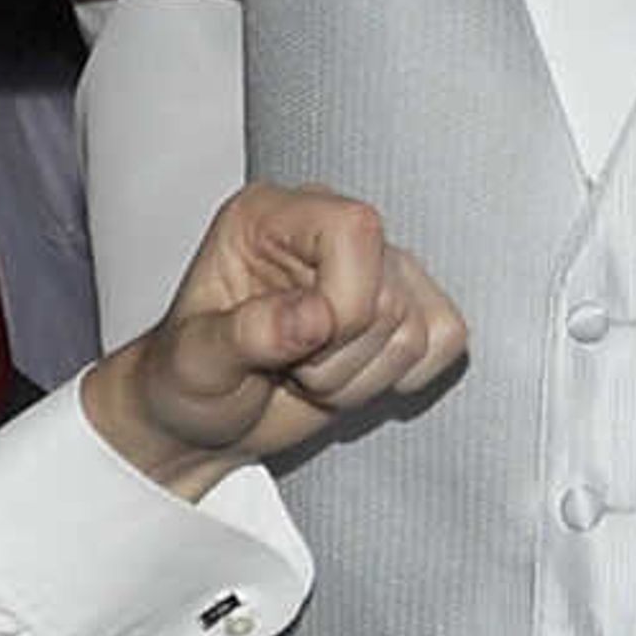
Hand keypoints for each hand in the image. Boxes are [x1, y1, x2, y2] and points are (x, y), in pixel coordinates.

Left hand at [80, 182, 464, 493]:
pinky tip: (350, 374)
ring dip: (361, 377)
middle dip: (339, 358)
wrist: (203, 418)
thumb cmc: (186, 379)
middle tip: (288, 367)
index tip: (298, 347)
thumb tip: (314, 318)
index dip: (343, 303)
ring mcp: (374, 266)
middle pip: (390, 293)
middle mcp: (328, 227)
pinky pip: (448, 339)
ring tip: (308, 373)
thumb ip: (246, 334)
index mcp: (271, 216)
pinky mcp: (407, 306)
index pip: (355, 228)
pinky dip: (401, 378)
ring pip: (420, 328)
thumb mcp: (194, 362)